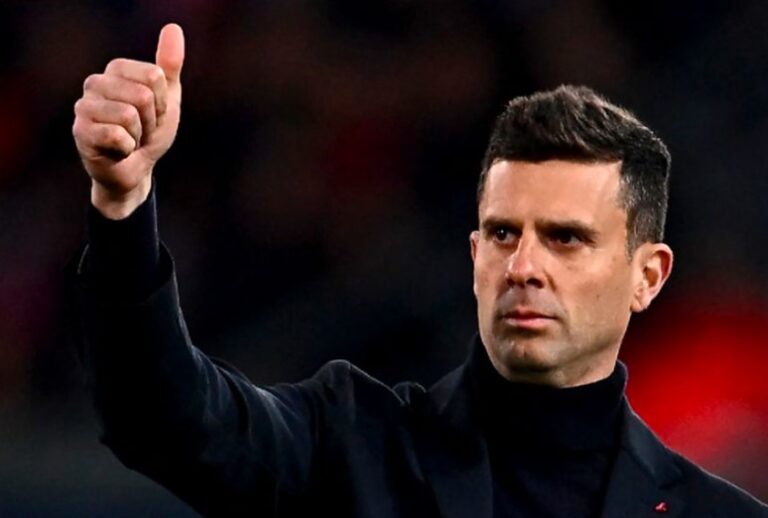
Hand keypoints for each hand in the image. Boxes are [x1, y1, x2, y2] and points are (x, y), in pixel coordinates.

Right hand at [72, 23, 184, 218]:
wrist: (136, 169)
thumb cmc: (150, 132)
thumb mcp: (168, 98)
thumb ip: (170, 65)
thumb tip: (173, 28)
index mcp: (116, 69)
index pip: (155, 76)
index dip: (163, 103)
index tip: (154, 114)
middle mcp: (95, 82)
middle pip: (143, 95)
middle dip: (151, 121)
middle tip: (141, 130)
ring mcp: (84, 106)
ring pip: (130, 114)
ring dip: (139, 136)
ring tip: (130, 140)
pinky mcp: (80, 132)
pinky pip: (117, 135)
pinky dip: (127, 148)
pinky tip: (118, 150)